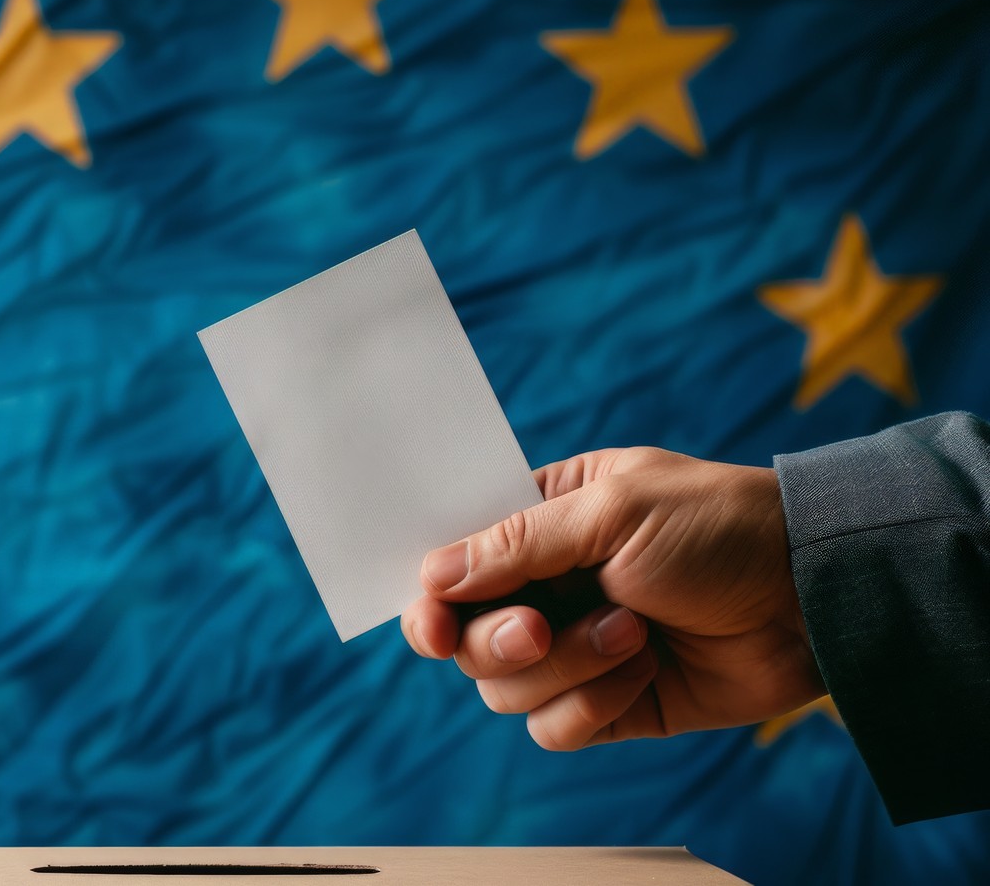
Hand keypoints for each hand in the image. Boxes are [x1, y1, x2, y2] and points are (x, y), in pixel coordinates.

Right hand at [400, 447, 825, 749]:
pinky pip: (555, 729)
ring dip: (565, 667)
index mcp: (541, 524)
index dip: (431, 600)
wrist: (810, 595)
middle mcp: (548, 588)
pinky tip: (644, 668)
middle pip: (467, 640)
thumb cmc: (717, 525)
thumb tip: (431, 575)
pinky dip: (592, 705)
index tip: (430, 624)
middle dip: (500, 641)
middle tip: (541, 628)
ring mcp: (576, 648)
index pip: (454, 566)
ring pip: (506, 690)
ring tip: (633, 631)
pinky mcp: (609, 703)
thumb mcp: (614, 510)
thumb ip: (517, 542)